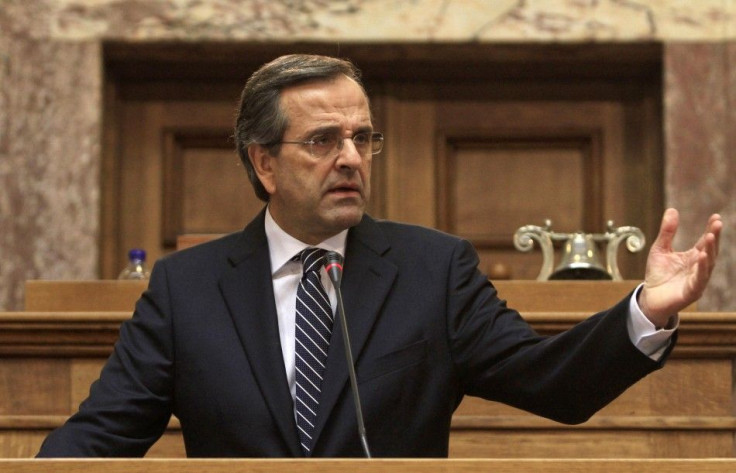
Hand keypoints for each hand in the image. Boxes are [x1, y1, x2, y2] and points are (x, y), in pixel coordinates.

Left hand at [638, 208, 721, 327]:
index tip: (716, 217)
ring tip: (711, 237)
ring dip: (710, 251)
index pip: (706, 242)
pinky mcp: (692, 292)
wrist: (649, 297)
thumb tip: (672, 209)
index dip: (711, 230)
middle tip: (717, 223)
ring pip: (707, 265)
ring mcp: (697, 280)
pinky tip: (701, 257)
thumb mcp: (660, 249)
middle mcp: (699, 268)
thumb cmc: (657, 274)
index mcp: (693, 257)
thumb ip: (667, 232)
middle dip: (714, 238)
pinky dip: (701, 269)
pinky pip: (699, 280)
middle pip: (710, 251)